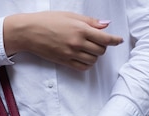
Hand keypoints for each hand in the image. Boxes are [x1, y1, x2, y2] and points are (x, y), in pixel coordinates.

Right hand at [3, 12, 123, 70]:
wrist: (29, 32)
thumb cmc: (48, 20)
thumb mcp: (70, 15)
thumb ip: (90, 22)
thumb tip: (106, 25)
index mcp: (80, 29)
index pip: (105, 38)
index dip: (115, 40)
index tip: (119, 40)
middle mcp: (77, 43)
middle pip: (101, 50)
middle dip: (103, 46)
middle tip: (98, 41)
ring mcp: (71, 54)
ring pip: (93, 60)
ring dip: (96, 55)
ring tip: (90, 48)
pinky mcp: (65, 62)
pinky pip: (84, 67)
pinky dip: (88, 63)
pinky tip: (85, 57)